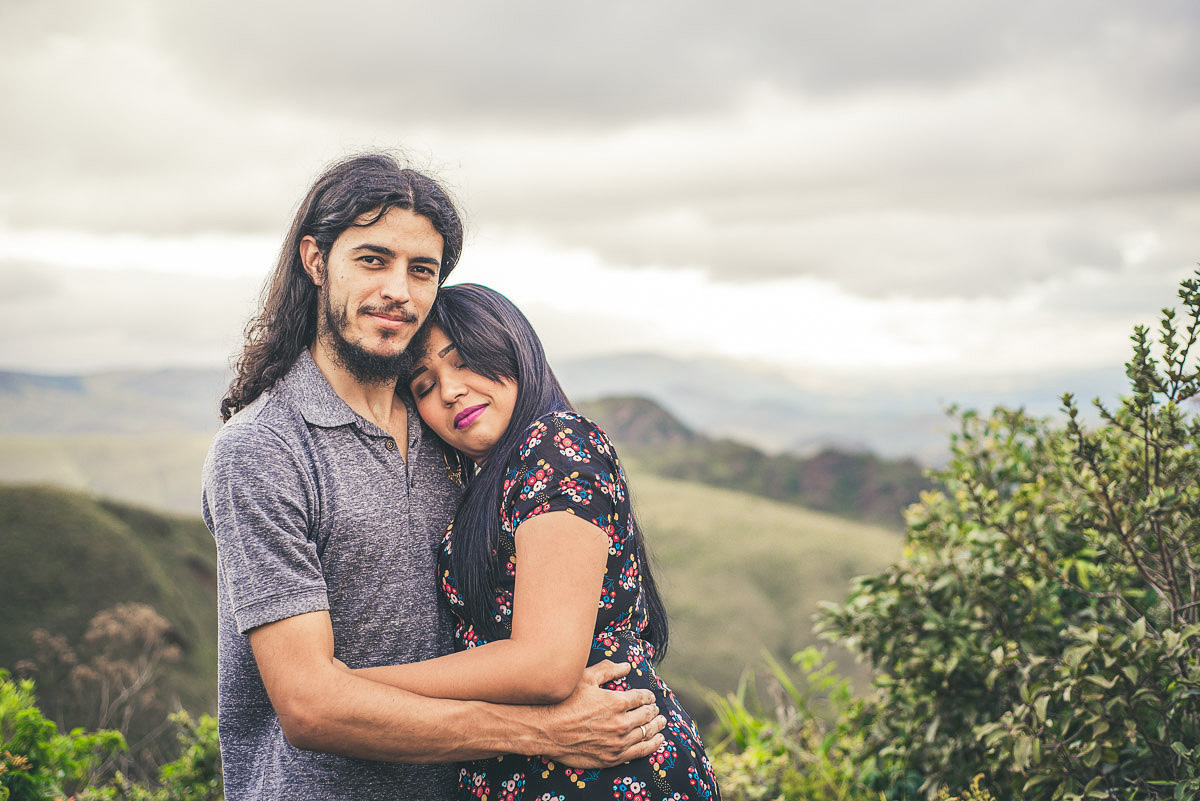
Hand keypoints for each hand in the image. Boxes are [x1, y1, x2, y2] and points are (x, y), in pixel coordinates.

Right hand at [539, 660, 666, 768]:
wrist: (546, 730)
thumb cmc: (563, 702)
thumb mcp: (585, 678)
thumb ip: (608, 670)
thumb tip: (627, 666)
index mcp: (617, 702)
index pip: (642, 698)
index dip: (648, 696)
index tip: (649, 696)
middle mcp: (621, 723)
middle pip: (646, 716)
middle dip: (653, 711)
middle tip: (656, 710)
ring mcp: (617, 743)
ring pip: (646, 734)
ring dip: (656, 728)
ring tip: (662, 724)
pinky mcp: (612, 758)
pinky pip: (640, 752)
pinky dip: (652, 746)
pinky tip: (658, 741)